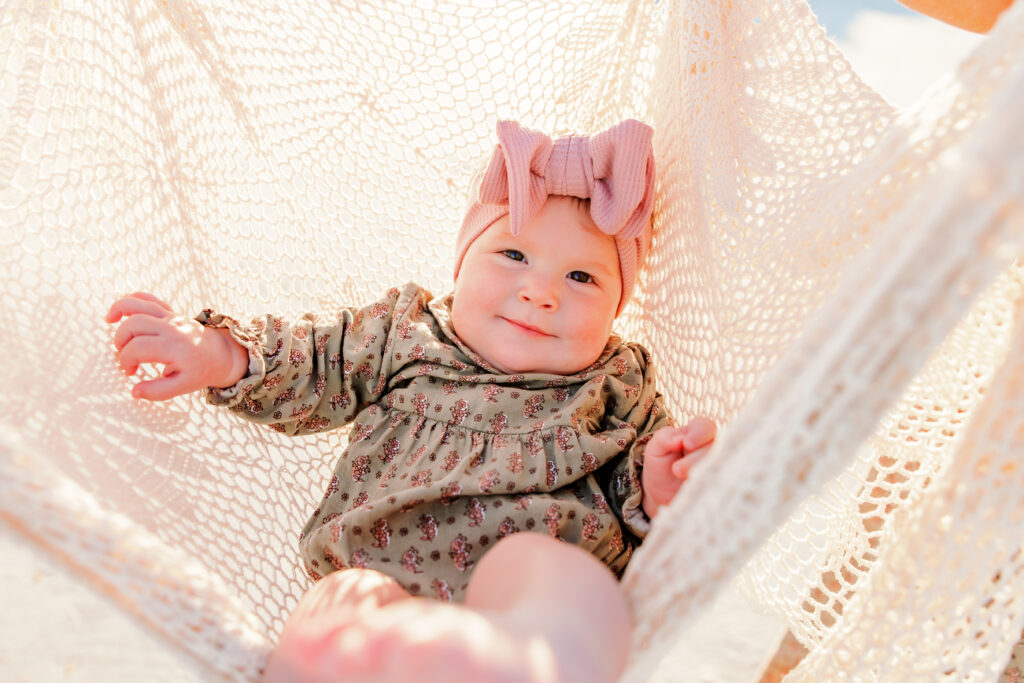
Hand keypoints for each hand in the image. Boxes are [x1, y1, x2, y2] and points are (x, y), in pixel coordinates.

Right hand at [105, 292, 247, 400]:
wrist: (220, 354)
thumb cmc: (200, 370)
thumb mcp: (183, 387)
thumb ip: (158, 392)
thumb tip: (135, 392)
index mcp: (174, 347)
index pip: (138, 348)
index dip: (126, 361)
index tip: (131, 372)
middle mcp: (171, 327)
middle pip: (134, 324)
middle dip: (120, 341)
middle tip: (125, 357)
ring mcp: (170, 316)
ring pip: (138, 304)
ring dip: (119, 312)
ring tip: (109, 322)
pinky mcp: (169, 312)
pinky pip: (147, 298)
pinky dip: (130, 300)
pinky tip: (119, 312)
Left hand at [641, 417, 716, 518]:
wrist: (662, 495)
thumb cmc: (660, 466)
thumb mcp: (655, 449)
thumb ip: (664, 438)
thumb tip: (680, 438)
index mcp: (697, 433)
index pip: (706, 427)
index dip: (699, 433)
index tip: (686, 444)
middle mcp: (713, 448)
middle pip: (715, 447)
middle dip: (696, 458)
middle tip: (677, 470)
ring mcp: (719, 466)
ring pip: (722, 464)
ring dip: (702, 472)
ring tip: (681, 479)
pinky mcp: (722, 484)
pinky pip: (725, 482)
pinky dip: (710, 485)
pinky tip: (696, 488)